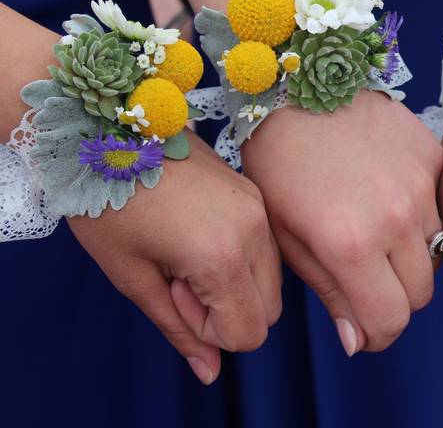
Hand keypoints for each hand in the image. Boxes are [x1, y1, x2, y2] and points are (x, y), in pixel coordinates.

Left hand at [67, 130, 280, 384]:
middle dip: (227, 309)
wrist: (108, 130)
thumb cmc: (108, 204)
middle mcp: (254, 231)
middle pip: (268, 310)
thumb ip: (178, 328)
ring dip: (235, 284)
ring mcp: (259, 209)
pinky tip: (198, 233)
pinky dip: (240, 258)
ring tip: (186, 252)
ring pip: (272, 280)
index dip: (210, 330)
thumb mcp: (133, 277)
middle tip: (178, 275)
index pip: (249, 332)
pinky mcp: (255, 193)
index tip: (173, 292)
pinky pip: (266, 248)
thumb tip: (210, 372)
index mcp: (223, 256)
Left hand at [242, 91, 442, 354]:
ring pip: (436, 252)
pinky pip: (440, 207)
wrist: (299, 87)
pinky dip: (421, 213)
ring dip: (412, 257)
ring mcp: (421, 185)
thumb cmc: (279, 164)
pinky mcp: (433, 157)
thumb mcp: (288, 236)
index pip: (390, 320)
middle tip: (370, 281)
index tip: (365, 326)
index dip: (377, 333)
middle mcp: (396, 218)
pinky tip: (389, 193)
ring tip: (379, 233)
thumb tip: (358, 340)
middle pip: (421, 295)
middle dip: (396, 298)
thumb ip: (330, 292)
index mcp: (350, 244)